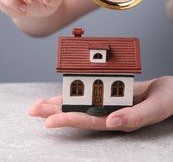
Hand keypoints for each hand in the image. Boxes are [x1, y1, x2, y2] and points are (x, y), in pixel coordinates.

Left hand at [28, 76, 172, 131]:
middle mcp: (111, 113)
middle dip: (56, 112)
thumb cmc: (167, 100)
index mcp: (120, 119)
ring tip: (40, 104)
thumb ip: (135, 117)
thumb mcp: (155, 108)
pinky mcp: (110, 92)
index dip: (70, 120)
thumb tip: (112, 122)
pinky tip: (63, 93)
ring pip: (82, 103)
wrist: (171, 91)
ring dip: (61, 102)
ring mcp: (109, 102)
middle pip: (80, 113)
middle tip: (33, 110)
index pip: (90, 121)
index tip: (49, 121)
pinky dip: (76, 92)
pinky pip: (90, 93)